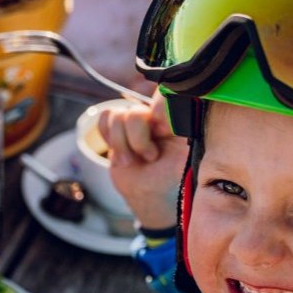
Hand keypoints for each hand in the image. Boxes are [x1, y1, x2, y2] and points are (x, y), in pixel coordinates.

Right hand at [98, 91, 187, 229]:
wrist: (153, 197)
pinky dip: (110, 137)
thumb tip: (175, 108)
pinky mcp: (119, 129)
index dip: (159, 108)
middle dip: (139, 139)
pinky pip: (106, 116)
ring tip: (137, 160)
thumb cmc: (173, 180)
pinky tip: (122, 152)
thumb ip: (185, 133)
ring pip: (119, 116)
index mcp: (179, 118)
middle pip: (137, 110)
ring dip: (124, 145)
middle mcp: (158, 115)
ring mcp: (138, 121)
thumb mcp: (185, 160)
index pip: (166, 94)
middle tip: (151, 157)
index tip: (163, 130)